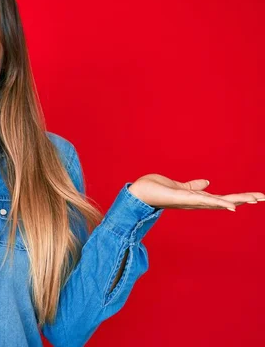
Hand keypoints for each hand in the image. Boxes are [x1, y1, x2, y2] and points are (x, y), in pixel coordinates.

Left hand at [128, 174, 264, 211]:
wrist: (138, 193)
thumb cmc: (155, 190)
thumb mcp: (178, 186)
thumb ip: (193, 186)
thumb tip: (207, 182)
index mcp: (196, 198)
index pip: (222, 198)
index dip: (238, 197)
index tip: (257, 196)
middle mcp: (196, 202)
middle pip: (225, 201)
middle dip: (245, 199)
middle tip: (264, 197)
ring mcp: (191, 202)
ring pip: (219, 201)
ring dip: (238, 200)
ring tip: (256, 198)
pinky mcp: (183, 199)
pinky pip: (204, 201)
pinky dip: (219, 203)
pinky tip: (232, 207)